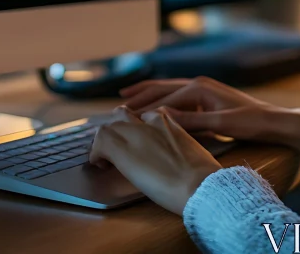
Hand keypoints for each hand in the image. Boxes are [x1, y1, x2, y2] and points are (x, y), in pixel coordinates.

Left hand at [89, 106, 221, 214]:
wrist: (198, 184)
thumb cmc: (203, 176)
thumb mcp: (193, 150)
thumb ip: (178, 145)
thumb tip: (176, 158)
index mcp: (169, 121)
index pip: (144, 115)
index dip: (137, 128)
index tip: (136, 143)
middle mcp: (150, 122)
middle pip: (123, 115)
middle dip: (117, 130)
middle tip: (116, 149)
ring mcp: (134, 133)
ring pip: (108, 126)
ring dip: (105, 141)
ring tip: (106, 158)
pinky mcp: (121, 149)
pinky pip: (100, 143)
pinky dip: (96, 154)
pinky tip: (101, 166)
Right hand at [119, 76, 299, 156]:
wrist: (275, 121)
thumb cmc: (252, 122)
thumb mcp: (221, 124)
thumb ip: (191, 121)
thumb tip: (160, 117)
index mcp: (200, 87)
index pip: (165, 97)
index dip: (144, 106)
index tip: (125, 115)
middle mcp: (199, 83)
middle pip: (163, 88)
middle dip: (140, 94)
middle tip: (118, 102)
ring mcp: (203, 90)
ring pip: (168, 90)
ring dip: (148, 94)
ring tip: (128, 97)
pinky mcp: (207, 98)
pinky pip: (177, 97)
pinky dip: (162, 100)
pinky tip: (155, 106)